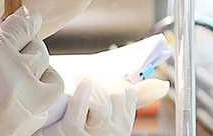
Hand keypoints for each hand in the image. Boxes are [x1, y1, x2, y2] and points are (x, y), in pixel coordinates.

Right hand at [0, 8, 64, 135]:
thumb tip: (6, 31)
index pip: (23, 27)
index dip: (24, 20)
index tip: (26, 18)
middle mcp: (13, 82)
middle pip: (39, 52)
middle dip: (27, 47)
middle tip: (16, 49)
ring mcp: (20, 111)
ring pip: (52, 82)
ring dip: (40, 74)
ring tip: (22, 76)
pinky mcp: (22, 132)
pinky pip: (41, 109)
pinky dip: (33, 101)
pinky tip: (14, 99)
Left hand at [35, 77, 169, 135]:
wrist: (50, 134)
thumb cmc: (73, 124)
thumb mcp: (103, 112)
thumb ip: (133, 97)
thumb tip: (162, 85)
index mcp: (122, 123)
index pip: (129, 93)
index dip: (114, 82)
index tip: (100, 81)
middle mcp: (112, 131)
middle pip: (118, 95)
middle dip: (102, 83)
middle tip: (83, 81)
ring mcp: (92, 134)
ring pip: (104, 101)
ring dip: (91, 87)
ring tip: (77, 85)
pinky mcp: (70, 134)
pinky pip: (80, 112)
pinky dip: (81, 96)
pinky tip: (79, 86)